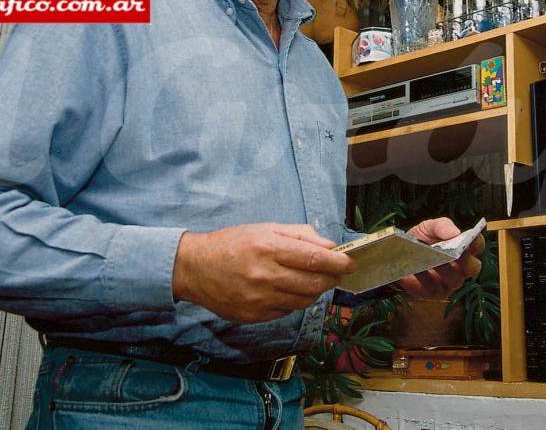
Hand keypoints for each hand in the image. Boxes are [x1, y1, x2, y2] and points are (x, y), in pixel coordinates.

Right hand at [172, 223, 354, 322]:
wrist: (195, 268)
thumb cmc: (232, 244)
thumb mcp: (265, 229)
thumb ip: (299, 235)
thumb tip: (329, 245)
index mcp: (269, 248)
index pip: (314, 258)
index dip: (338, 263)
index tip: (350, 263)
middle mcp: (265, 275)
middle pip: (314, 283)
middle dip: (331, 278)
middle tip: (336, 273)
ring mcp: (259, 298)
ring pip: (304, 300)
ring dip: (315, 291)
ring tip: (312, 281)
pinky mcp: (254, 315)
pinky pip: (287, 311)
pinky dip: (294, 301)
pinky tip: (289, 290)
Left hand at [396, 217, 483, 299]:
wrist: (396, 256)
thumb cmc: (419, 241)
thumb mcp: (428, 228)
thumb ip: (440, 226)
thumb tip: (455, 232)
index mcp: (463, 250)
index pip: (477, 246)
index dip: (477, 242)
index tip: (471, 236)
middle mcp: (460, 270)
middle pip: (472, 268)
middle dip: (465, 260)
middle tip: (454, 252)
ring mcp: (448, 284)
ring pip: (454, 280)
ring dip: (443, 269)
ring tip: (431, 259)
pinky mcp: (431, 294)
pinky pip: (431, 288)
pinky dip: (422, 279)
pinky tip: (413, 271)